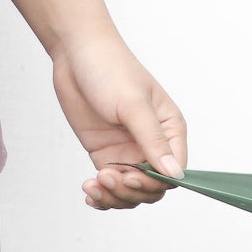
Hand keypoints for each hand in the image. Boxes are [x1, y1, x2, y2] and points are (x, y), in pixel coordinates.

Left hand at [51, 32, 186, 209]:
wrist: (77, 55)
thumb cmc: (112, 69)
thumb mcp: (134, 105)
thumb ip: (153, 140)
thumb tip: (174, 173)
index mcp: (170, 130)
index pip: (174, 170)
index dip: (156, 182)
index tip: (133, 178)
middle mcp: (152, 144)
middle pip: (152, 187)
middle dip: (131, 191)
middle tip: (108, 176)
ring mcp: (128, 151)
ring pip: (131, 191)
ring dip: (114, 196)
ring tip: (94, 183)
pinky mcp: (106, 154)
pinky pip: (110, 185)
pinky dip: (102, 195)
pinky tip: (91, 194)